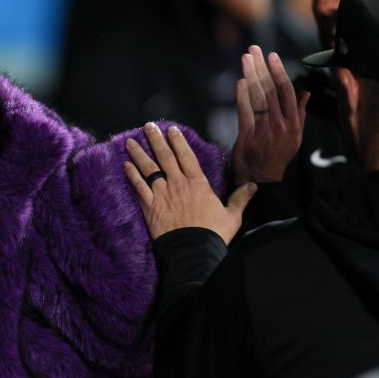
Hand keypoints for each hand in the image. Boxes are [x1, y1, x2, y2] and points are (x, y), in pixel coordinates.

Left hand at [124, 122, 255, 244]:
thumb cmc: (214, 233)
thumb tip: (253, 186)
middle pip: (165, 157)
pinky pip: (138, 186)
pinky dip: (131, 174)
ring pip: (148, 168)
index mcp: (198, 183)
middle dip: (156, 140)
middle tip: (148, 126)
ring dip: (139, 153)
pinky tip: (125, 164)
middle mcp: (178, 184)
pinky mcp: (150, 206)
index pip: (186, 156)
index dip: (178, 142)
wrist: (193, 251)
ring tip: (130, 141)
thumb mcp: (232, 215)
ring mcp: (162, 194)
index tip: (171, 130)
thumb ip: (240, 198)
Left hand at [231, 46, 309, 184]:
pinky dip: (242, 96)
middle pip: (270, 90)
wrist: (263, 180)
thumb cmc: (277, 156)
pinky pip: (245, 113)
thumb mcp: (295, 137)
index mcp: (293, 122)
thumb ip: (300, 114)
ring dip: (250, 75)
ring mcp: (265, 130)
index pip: (286, 91)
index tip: (271, 56)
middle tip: (254, 49)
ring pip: (258, 97)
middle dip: (261, 67)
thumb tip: (307, 92)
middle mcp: (281, 124)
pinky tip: (240, 82)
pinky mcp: (249, 137)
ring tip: (245, 58)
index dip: (278, 72)